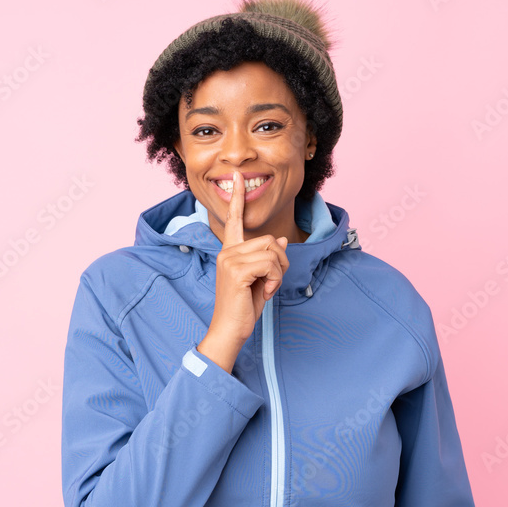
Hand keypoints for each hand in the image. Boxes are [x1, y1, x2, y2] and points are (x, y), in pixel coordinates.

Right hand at [197, 170, 289, 372]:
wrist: (229, 330)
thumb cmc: (243, 307)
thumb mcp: (260, 279)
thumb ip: (268, 259)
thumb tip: (281, 241)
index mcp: (229, 251)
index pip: (233, 220)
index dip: (237, 198)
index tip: (237, 177)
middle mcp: (226, 251)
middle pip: (269, 240)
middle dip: (281, 262)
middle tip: (272, 282)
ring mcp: (229, 259)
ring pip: (273, 252)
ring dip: (279, 273)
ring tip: (266, 288)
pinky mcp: (236, 270)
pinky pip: (270, 264)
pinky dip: (275, 280)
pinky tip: (264, 292)